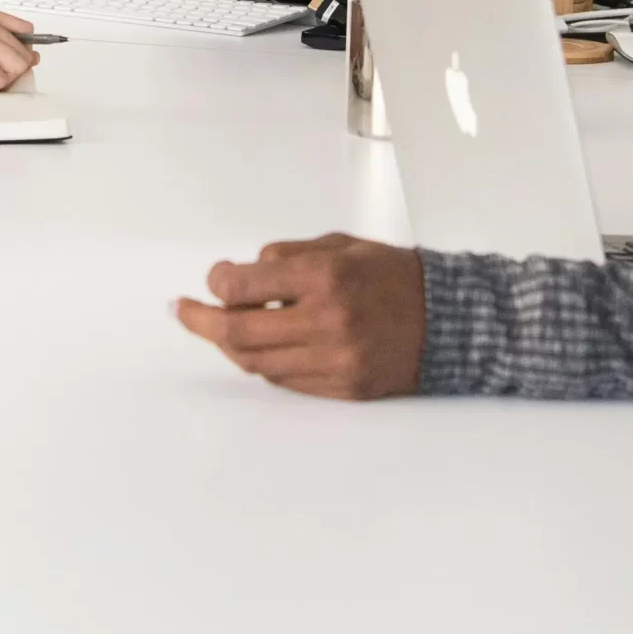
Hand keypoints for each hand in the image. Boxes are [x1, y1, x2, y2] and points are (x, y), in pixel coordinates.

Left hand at [173, 234, 425, 399]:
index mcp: (326, 277)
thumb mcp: (341, 245)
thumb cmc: (394, 275)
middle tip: (182, 311)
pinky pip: (285, 381)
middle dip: (201, 321)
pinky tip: (259, 346)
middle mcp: (328, 322)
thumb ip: (288, 258)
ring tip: (219, 328)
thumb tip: (238, 277)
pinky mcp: (343, 388)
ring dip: (230, 345)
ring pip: (257, 362)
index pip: (245, 286)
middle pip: (239, 333)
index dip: (218, 281)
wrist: (450, 320)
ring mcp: (335, 361)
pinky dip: (264, 362)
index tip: (215, 277)